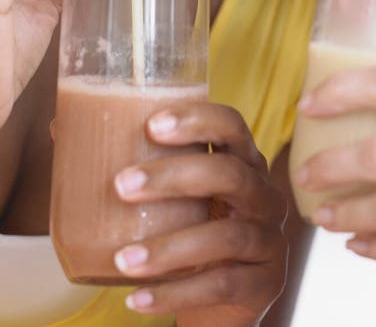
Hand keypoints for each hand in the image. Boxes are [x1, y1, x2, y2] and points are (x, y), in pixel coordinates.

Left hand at [114, 101, 287, 324]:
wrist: (230, 295)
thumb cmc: (195, 227)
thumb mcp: (177, 196)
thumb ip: (136, 163)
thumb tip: (62, 126)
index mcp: (244, 161)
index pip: (232, 126)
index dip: (198, 120)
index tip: (152, 124)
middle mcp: (264, 195)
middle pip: (229, 175)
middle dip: (173, 177)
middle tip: (121, 186)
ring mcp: (269, 240)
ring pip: (226, 237)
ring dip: (169, 248)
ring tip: (121, 260)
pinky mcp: (264, 283)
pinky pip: (221, 285)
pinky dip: (176, 294)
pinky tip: (137, 299)